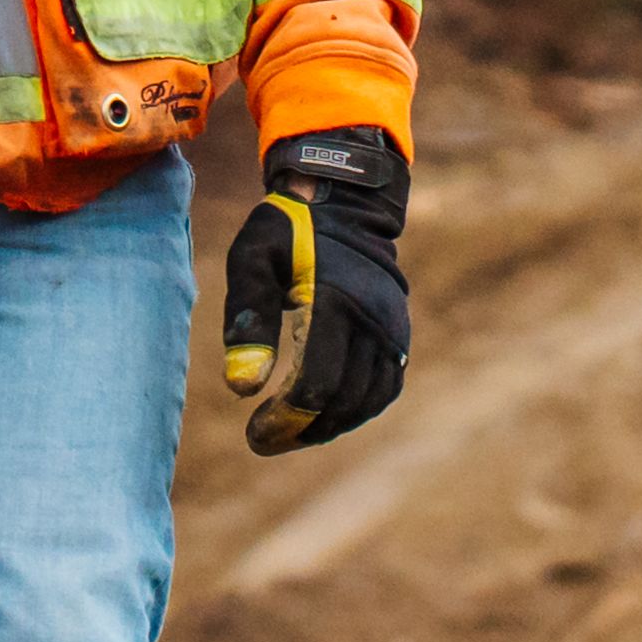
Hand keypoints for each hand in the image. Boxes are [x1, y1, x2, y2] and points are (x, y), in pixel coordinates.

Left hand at [217, 125, 408, 455]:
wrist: (344, 202)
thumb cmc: (287, 230)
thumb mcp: (253, 258)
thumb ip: (247, 318)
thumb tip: (242, 387)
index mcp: (334, 303)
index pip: (317, 383)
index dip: (286, 419)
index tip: (254, 433)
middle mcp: (371, 321)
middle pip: (343, 400)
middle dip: (302, 430)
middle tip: (264, 440)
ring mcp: (391, 329)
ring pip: (367, 400)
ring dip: (329, 425)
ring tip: (290, 432)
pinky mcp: (398, 333)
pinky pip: (385, 386)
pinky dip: (357, 409)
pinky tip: (323, 414)